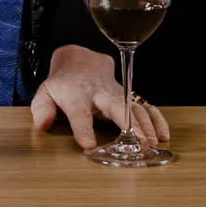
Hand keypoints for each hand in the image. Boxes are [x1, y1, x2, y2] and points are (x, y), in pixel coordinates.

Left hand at [30, 45, 169, 150]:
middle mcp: (99, 93)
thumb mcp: (45, 93)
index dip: (83, 128)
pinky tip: (164, 134)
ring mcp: (116, 93)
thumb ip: (42, 109)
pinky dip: (157, 118)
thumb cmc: (63, 84)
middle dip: (128, 123)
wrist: (81, 61)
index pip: (78, 112)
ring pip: (134, 106)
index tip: (88, 145)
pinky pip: (145, 105)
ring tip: (153, 143)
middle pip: (115, 106)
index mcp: (76, 95)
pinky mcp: (127, 96)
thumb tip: (42, 125)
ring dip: (146, 125)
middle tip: (139, 142)